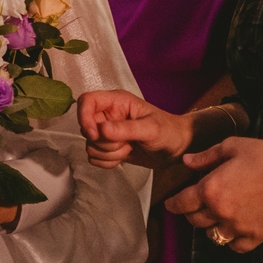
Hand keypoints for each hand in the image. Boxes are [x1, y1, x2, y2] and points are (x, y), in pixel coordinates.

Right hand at [77, 90, 191, 169]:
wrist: (178, 148)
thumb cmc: (169, 131)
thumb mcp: (151, 129)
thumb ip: (126, 129)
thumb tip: (101, 129)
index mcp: (116, 102)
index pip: (86, 101)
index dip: (84, 117)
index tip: (95, 134)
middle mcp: (108, 115)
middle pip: (86, 128)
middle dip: (105, 142)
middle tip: (127, 143)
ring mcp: (107, 132)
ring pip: (90, 145)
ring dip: (109, 153)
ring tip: (129, 148)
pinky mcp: (108, 148)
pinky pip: (95, 158)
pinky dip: (108, 162)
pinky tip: (125, 156)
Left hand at [165, 137, 262, 252]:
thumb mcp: (232, 146)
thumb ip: (206, 157)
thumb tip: (187, 162)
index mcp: (210, 189)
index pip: (181, 203)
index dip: (173, 204)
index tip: (170, 204)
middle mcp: (221, 212)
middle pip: (195, 221)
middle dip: (192, 213)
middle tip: (197, 205)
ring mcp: (239, 227)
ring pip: (213, 236)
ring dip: (211, 227)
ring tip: (217, 216)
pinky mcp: (257, 236)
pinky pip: (236, 247)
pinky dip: (232, 240)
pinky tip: (235, 228)